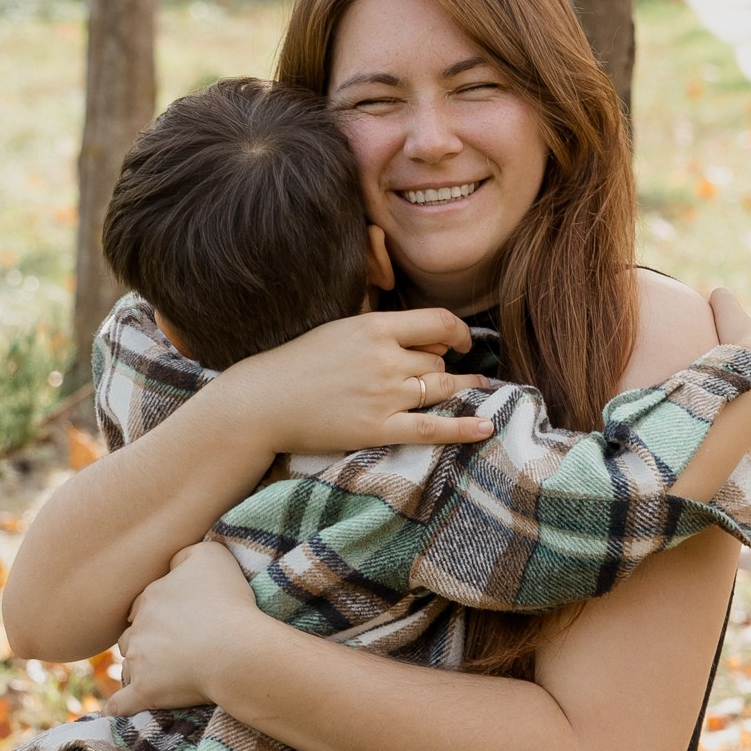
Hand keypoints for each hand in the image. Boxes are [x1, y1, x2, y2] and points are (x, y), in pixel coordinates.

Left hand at [106, 541, 259, 713]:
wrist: (236, 650)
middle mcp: (137, 628)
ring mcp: (138, 662)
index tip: (180, 622)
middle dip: (145, 641)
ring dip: (138, 669)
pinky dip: (119, 706)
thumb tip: (172, 564)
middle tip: (173, 649)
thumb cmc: (229, 602)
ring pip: (129, 665)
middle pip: (133, 635)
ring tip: (161, 676)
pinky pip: (122, 702)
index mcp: (151, 597)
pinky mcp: (144, 691)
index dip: (160, 613)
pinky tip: (115, 710)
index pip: (144, 604)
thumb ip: (184, 554)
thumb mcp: (210, 556)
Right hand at [206, 307, 494, 459]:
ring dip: (462, 390)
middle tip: (443, 375)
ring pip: (440, 388)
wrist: (263, 402)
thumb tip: (432, 340)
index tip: (464, 342)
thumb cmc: (298, 364)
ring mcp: (383, 395)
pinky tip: (487, 426)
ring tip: (481, 391)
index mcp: (374, 326)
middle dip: (443, 368)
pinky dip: (464, 428)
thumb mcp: (341, 330)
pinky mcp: (378, 429)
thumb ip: (384, 331)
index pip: (438, 322)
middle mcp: (384, 358)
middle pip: (438, 361)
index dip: (459, 332)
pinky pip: (432, 428)